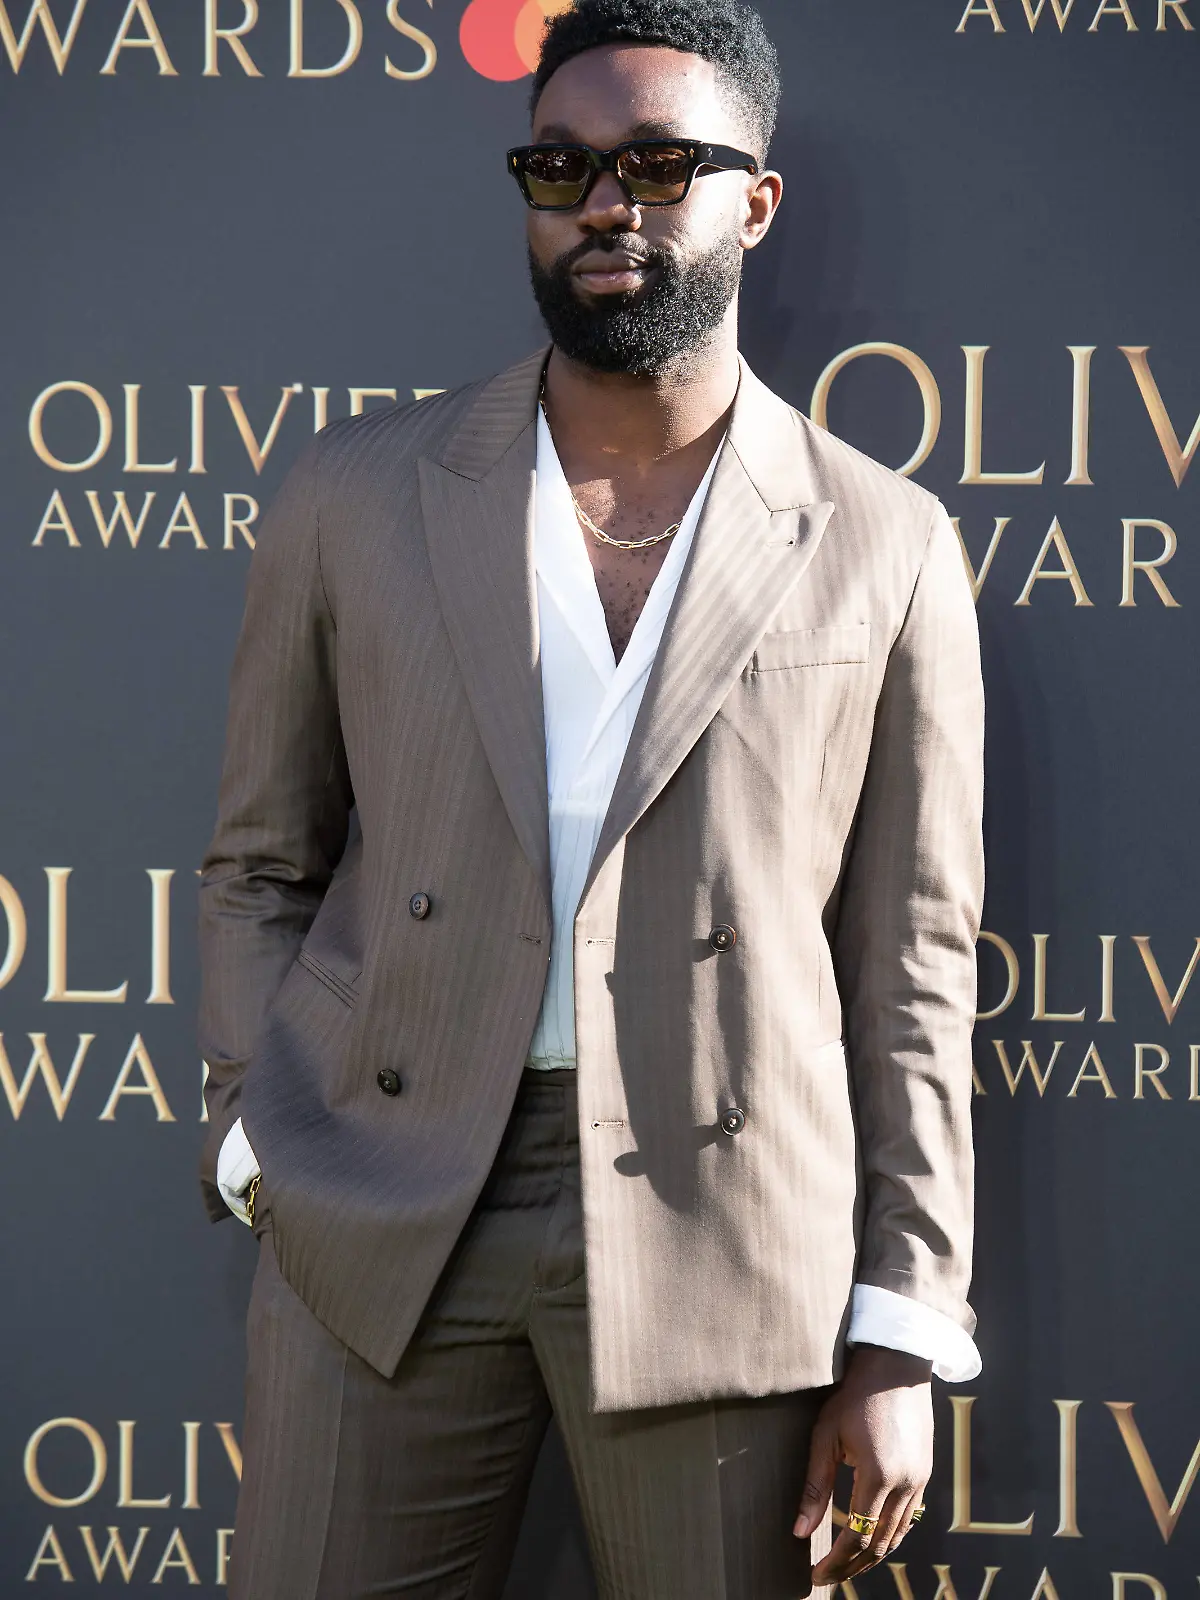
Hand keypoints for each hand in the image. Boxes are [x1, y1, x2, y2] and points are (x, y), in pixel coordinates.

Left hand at [793, 1345, 932, 1586]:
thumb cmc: (855, 1396)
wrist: (897, 1366)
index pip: (857, 1535)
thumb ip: (814, 1486)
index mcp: (879, 1475)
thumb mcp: (826, 1435)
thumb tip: (800, 1531)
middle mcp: (906, 1484)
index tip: (815, 1575)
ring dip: (872, 1555)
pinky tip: (872, 1539)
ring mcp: (920, 1480)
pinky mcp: (926, 1474)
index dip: (836, 1561)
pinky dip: (890, 1536)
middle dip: (852, 1566)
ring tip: (846, 1565)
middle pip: (879, 1544)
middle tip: (827, 1576)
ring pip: (898, 1536)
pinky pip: (910, 1518)